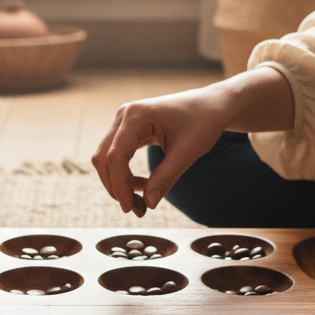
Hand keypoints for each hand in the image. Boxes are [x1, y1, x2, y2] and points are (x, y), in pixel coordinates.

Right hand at [92, 86, 233, 214]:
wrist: (210, 105)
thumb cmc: (203, 122)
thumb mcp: (188, 152)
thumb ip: (166, 177)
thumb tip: (148, 204)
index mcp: (137, 116)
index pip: (116, 156)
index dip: (119, 185)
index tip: (130, 207)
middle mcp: (125, 115)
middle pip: (104, 157)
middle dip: (115, 186)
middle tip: (135, 209)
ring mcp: (124, 121)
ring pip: (106, 158)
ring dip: (118, 181)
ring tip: (141, 199)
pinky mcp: (128, 129)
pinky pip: (116, 155)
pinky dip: (124, 174)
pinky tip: (142, 185)